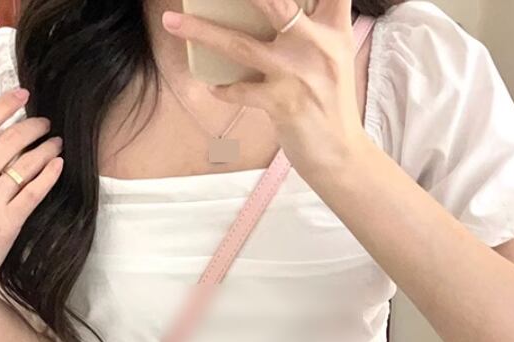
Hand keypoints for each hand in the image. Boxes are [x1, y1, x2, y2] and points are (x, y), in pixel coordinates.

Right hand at [0, 87, 63, 312]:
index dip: (4, 105)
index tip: (22, 94)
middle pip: (9, 140)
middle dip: (33, 126)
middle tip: (47, 123)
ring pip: (25, 163)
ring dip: (46, 148)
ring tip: (58, 142)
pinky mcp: (7, 222)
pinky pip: (34, 191)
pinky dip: (49, 174)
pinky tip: (59, 164)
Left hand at [161, 0, 365, 176]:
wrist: (341, 155)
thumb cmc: (332, 105)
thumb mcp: (334, 58)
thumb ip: (314, 28)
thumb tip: (276, 9)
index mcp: (334, 29)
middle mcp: (317, 45)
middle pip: (275, 3)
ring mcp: (297, 74)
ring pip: (241, 45)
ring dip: (201, 32)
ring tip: (172, 22)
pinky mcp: (282, 104)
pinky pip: (240, 91)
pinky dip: (224, 89)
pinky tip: (214, 87)